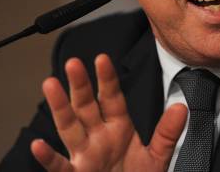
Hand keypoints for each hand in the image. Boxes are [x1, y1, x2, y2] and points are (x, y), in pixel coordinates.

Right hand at [30, 54, 186, 171]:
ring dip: (59, 107)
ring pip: (69, 127)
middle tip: (73, 63)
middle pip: (86, 106)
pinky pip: (60, 167)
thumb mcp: (156, 157)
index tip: (101, 59)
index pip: (111, 98)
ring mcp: (84, 155)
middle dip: (80, 85)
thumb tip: (181, 107)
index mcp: (118, 128)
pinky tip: (38, 145)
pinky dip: (48, 157)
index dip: (107, 79)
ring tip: (50, 85)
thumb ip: (167, 132)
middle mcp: (98, 137)